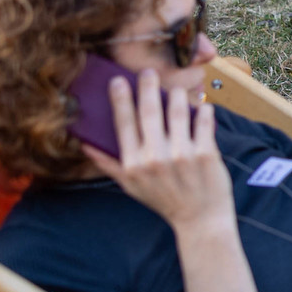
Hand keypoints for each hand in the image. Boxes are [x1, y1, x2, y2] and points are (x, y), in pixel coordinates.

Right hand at [83, 68, 232, 232]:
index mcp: (133, 164)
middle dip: (148, 87)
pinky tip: (203, 104)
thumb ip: (108, 165)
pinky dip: (204, 110)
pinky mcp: (206, 154)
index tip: (118, 80)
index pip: (123, 124)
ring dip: (178, 95)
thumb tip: (85, 145)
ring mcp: (181, 155)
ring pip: (178, 112)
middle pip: (149, 112)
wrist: (200, 220)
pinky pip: (204, 122)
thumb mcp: (131, 186)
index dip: (120, 100)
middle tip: (149, 71)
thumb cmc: (164, 201)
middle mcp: (155, 158)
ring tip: (178, 88)